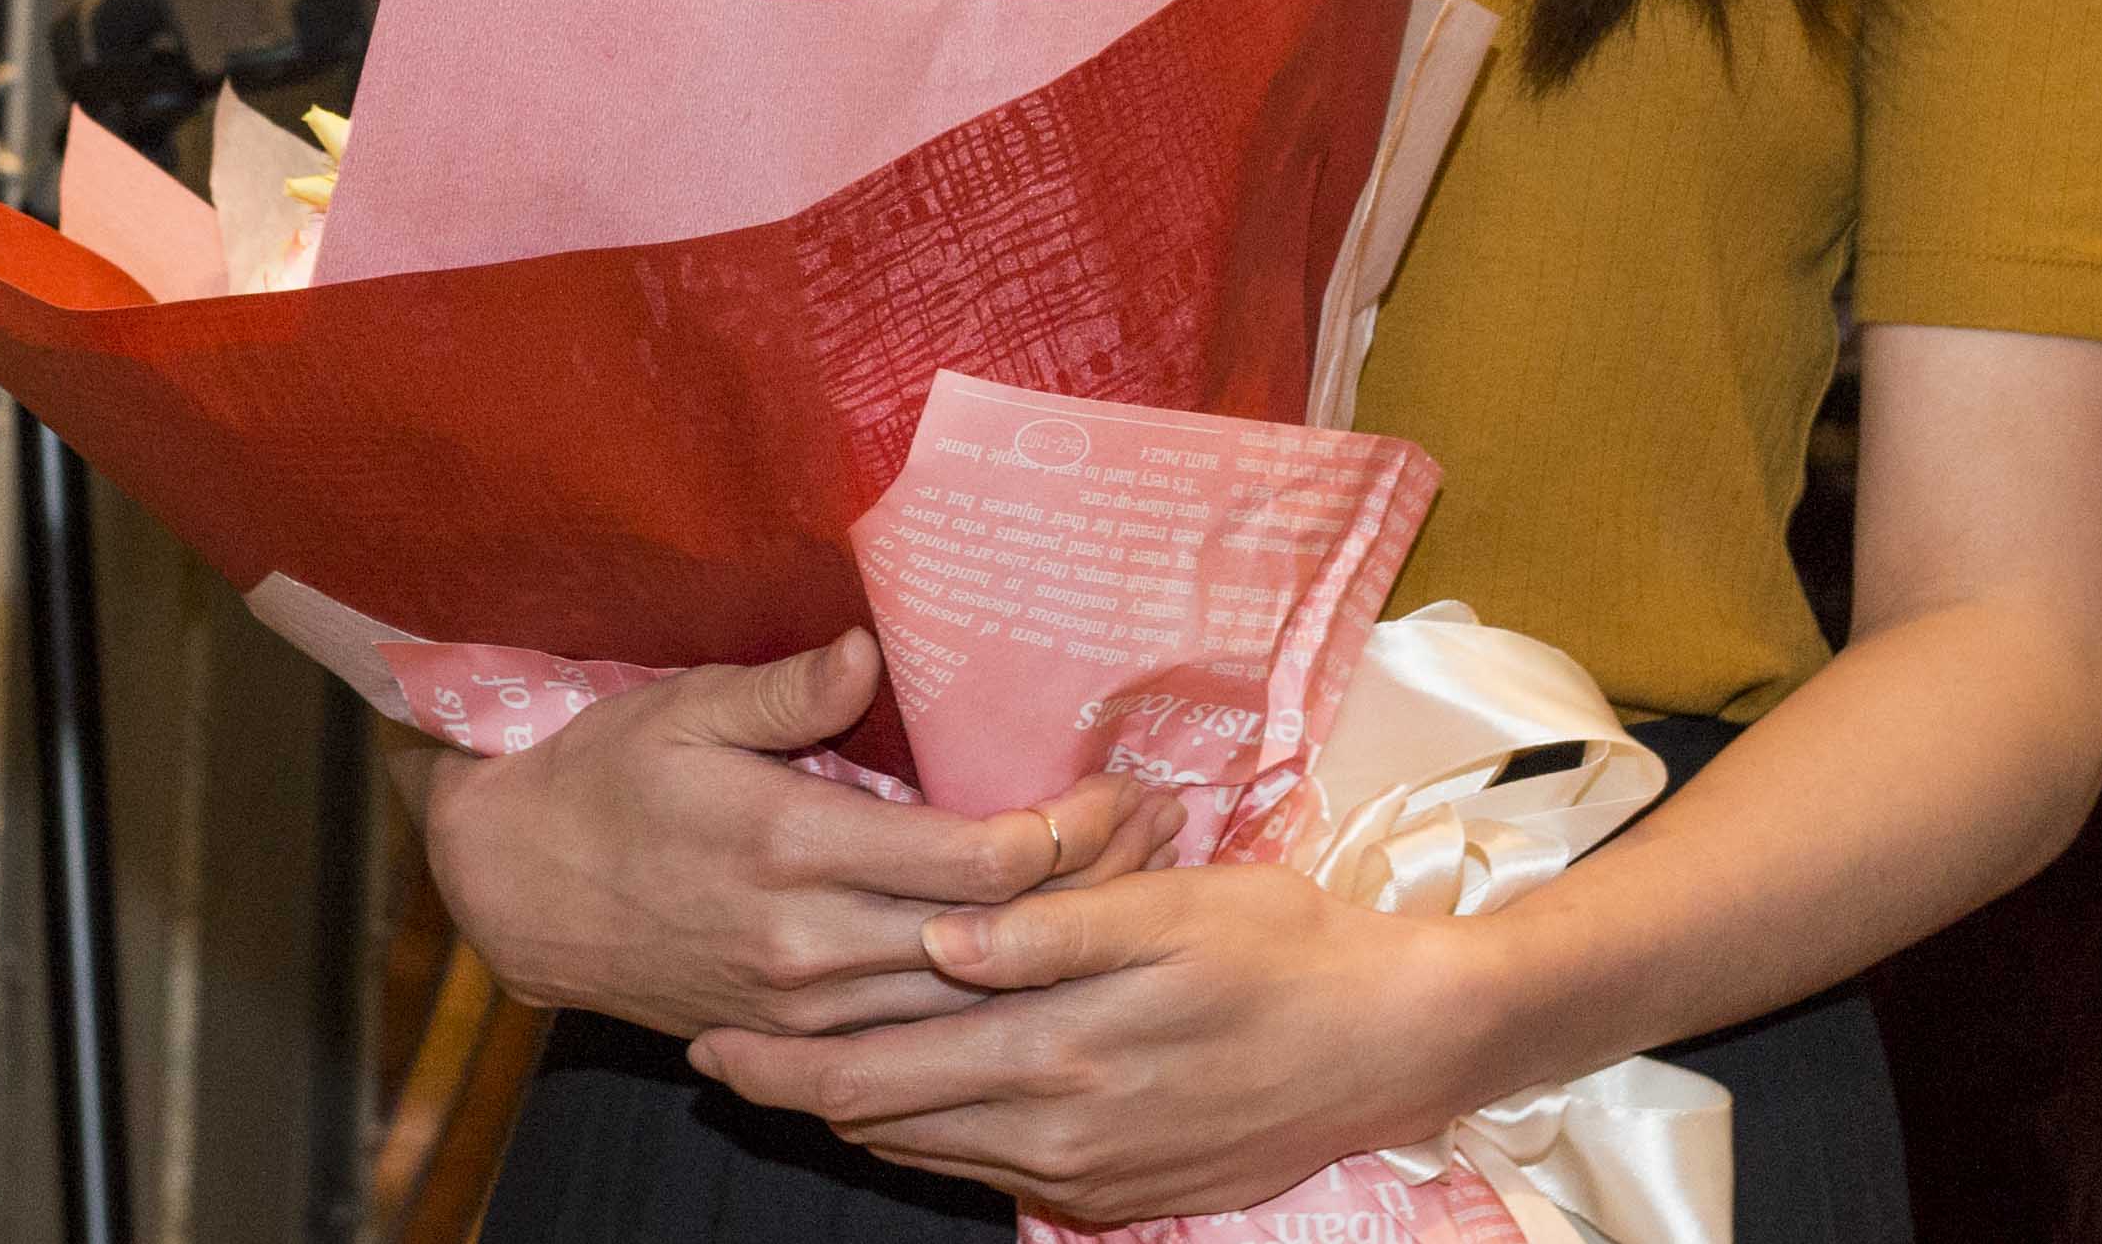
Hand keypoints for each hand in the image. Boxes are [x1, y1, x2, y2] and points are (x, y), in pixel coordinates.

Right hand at [406, 632, 1163, 1039]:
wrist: (523, 891)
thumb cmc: (611, 777)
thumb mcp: (685, 707)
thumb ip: (784, 691)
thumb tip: (866, 648)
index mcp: (794, 848)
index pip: (976, 864)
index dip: (1068, 832)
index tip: (1120, 786)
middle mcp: (809, 943)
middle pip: (996, 943)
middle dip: (1094, 895)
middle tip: (1168, 838)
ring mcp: (804, 1004)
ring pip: (969, 1007)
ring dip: (1059, 958)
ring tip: (1140, 899)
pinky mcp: (796, 1035)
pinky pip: (918, 1041)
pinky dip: (992, 1008)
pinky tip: (1050, 973)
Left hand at [688, 859, 1510, 1223]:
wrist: (1390, 1046)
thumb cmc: (1286, 950)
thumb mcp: (1176, 912)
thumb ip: (1052, 926)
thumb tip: (939, 937)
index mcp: (1056, 1052)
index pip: (878, 1071)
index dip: (784, 1057)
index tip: (710, 1033)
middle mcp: (1053, 1131)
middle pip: (882, 1123)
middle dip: (791, 1091)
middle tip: (715, 1057)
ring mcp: (1081, 1172)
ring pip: (928, 1153)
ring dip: (854, 1116)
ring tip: (789, 1076)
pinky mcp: (1111, 1189)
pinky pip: (986, 1169)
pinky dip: (928, 1135)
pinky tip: (909, 1103)